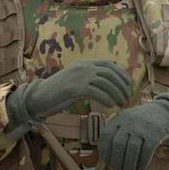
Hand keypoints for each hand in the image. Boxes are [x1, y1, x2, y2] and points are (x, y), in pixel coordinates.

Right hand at [5, 61, 132, 137]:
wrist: (39, 97)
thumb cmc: (59, 92)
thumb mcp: (76, 81)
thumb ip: (91, 79)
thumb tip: (110, 85)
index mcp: (84, 63)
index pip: (109, 64)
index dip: (122, 75)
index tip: (129, 86)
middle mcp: (83, 67)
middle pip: (111, 73)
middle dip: (122, 86)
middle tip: (127, 98)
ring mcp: (79, 76)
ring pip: (106, 83)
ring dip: (117, 94)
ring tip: (121, 104)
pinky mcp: (75, 88)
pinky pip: (97, 92)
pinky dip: (107, 99)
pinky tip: (111, 105)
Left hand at [97, 93, 168, 169]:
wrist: (166, 112)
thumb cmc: (142, 123)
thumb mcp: (127, 122)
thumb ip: (117, 136)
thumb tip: (107, 160)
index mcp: (119, 118)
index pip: (106, 136)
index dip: (104, 151)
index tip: (106, 162)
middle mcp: (129, 121)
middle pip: (118, 144)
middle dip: (116, 161)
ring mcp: (143, 127)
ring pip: (132, 149)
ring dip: (128, 165)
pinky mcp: (155, 134)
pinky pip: (146, 151)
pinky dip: (142, 162)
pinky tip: (140, 168)